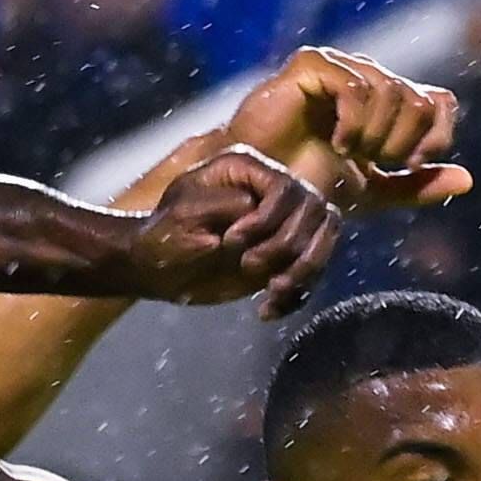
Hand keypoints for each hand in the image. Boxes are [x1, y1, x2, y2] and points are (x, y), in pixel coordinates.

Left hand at [127, 142, 344, 312]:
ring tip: (272, 293)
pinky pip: (310, 273)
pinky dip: (295, 295)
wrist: (157, 270)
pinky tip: (267, 310)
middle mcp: (270, 192)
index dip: (269, 219)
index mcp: (247, 171)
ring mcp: (281, 225)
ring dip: (303, 272)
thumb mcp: (186, 214)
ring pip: (323, 240)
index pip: (286, 189)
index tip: (233, 242)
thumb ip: (226, 205)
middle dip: (288, 246)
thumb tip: (258, 209)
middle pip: (316, 212)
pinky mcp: (282, 257)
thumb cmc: (163, 237)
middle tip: (250, 267)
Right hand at [225, 48, 468, 215]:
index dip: (436, 135)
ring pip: (391, 90)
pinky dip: (354, 121)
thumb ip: (416, 185)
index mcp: (388, 101)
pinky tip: (337, 144)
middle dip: (403, 139)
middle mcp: (368, 76)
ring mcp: (340, 66)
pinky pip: (355, 85)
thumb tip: (468, 180)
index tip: (410, 164)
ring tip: (350, 154)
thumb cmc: (307, 184)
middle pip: (419, 97)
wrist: (259, 186)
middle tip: (373, 161)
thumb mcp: (372, 192)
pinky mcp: (311, 65)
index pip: (440, 102)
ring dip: (377, 133)